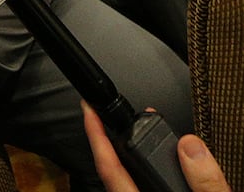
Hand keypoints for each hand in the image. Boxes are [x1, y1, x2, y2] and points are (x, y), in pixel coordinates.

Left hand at [82, 103, 231, 191]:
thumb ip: (204, 183)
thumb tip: (191, 146)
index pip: (109, 167)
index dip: (95, 135)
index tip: (87, 108)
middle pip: (117, 169)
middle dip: (115, 139)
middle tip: (116, 113)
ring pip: (131, 179)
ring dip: (135, 155)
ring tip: (141, 133)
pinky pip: (145, 185)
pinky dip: (149, 168)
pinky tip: (162, 163)